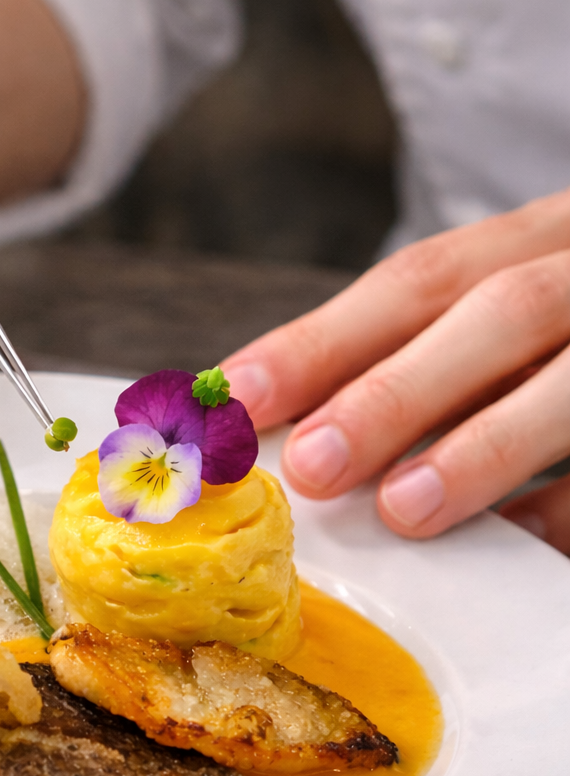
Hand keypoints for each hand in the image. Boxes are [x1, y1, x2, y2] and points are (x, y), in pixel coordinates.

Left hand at [221, 190, 569, 553]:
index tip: (237, 396)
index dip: (325, 335)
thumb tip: (325, 446)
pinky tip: (530, 537)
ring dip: (489, 442)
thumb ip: (443, 367)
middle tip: (314, 463)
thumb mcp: (526, 319)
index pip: (419, 279)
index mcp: (545, 239)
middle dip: (397, 387)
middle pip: (498, 311)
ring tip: (408, 507)